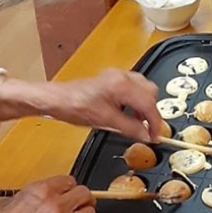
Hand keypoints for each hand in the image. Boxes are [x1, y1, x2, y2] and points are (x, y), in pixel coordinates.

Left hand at [0, 69, 161, 140]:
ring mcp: (117, 76)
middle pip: (150, 92)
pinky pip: (134, 87)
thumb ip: (130, 128)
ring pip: (144, 88)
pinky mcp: (112, 79)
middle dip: (152, 112)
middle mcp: (122, 77)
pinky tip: (129, 113)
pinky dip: (136, 101)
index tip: (156, 136)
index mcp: (122, 86)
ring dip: (145, 106)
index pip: (149, 104)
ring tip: (139, 123)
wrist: (56, 99)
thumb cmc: (74, 106)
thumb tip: (145, 135)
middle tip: (149, 129)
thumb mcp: (105, 121)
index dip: (155, 123)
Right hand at [0, 175, 96, 212]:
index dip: (68, 188)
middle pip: (85, 195)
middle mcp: (56, 206)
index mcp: (43, 190)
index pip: (70, 181)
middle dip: (80, 199)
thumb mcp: (13, 199)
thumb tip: (47, 196)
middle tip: (76, 205)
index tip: (67, 192)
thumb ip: (37, 195)